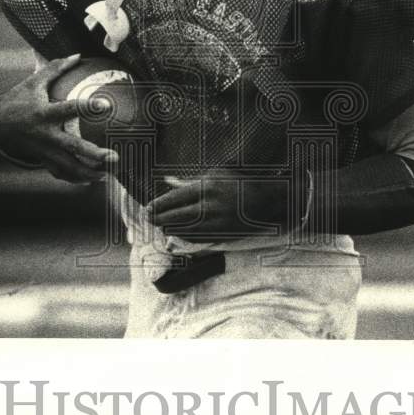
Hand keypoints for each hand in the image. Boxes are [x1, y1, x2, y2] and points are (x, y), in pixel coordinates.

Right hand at [0, 54, 117, 183]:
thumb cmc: (18, 99)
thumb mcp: (33, 82)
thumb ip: (56, 68)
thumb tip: (78, 55)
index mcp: (44, 113)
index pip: (70, 109)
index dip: (89, 106)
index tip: (107, 105)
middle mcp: (45, 135)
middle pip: (73, 147)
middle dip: (95, 154)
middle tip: (115, 157)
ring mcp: (44, 150)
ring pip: (69, 167)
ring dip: (90, 172)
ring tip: (110, 174)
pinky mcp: (43, 159)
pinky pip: (61, 173)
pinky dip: (77, 178)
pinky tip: (94, 178)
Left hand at [147, 171, 296, 243]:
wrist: (266, 202)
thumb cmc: (239, 184)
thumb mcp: (216, 175)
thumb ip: (190, 181)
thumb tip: (168, 182)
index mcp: (208, 187)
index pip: (175, 199)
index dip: (158, 205)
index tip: (148, 208)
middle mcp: (210, 206)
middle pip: (175, 217)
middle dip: (159, 219)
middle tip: (148, 219)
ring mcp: (216, 223)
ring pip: (183, 231)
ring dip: (169, 229)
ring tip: (161, 225)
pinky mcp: (221, 236)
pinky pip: (196, 239)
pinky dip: (184, 236)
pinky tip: (178, 232)